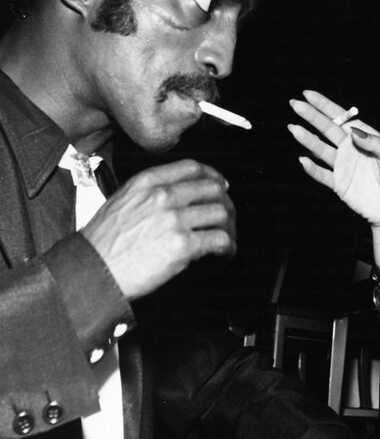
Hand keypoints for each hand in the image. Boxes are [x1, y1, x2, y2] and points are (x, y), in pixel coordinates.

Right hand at [81, 159, 235, 299]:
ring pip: (221, 214)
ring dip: (228, 228)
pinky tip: (222, 255)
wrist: (91, 270)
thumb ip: (150, 195)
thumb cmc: (101, 244)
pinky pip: (220, 240)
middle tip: (226, 219)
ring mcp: (174, 219)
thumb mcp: (121, 202)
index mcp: (147, 182)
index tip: (221, 186)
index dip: (214, 177)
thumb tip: (180, 199)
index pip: (193, 168)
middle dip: (225, 205)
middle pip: (213, 189)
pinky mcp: (182, 244)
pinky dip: (227, 248)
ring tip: (225, 241)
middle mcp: (162, 196)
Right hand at [288, 90, 379, 228]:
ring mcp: (343, 166)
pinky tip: (303, 160)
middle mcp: (351, 149)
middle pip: (327, 129)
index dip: (325, 106)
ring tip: (293, 129)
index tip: (308, 95)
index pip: (342, 118)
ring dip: (307, 139)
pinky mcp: (339, 184)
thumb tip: (353, 131)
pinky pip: (322, 175)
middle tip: (294, 104)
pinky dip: (312, 169)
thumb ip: (376, 143)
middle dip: (311, 116)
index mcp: (365, 137)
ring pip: (321, 149)